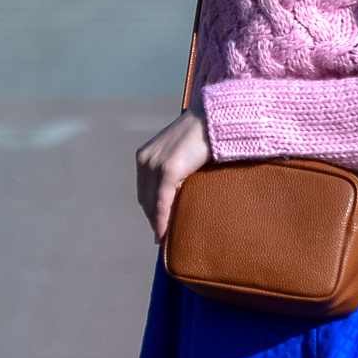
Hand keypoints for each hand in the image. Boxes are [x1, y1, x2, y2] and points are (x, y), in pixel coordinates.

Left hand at [136, 108, 210, 241]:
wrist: (213, 120)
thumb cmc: (203, 135)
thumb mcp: (181, 153)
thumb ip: (174, 169)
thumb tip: (177, 191)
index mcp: (145, 155)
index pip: (144, 189)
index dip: (149, 209)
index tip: (156, 225)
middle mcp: (145, 159)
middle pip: (145, 198)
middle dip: (152, 218)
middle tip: (160, 236)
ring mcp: (155, 164)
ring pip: (151, 203)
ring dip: (156, 222)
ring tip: (164, 237)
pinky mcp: (168, 170)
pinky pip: (162, 202)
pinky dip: (162, 219)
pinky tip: (164, 233)